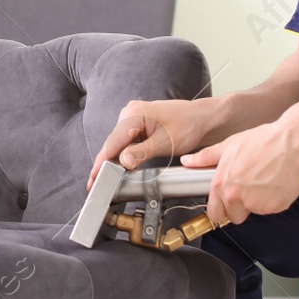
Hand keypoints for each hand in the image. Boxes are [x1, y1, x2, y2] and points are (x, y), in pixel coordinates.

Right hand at [87, 98, 224, 189]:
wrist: (204, 119)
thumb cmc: (189, 125)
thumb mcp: (166, 143)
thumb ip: (142, 152)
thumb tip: (123, 161)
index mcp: (134, 114)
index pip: (112, 142)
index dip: (101, 163)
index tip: (94, 179)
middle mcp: (129, 113)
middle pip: (112, 143)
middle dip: (105, 164)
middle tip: (97, 184)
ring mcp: (133, 118)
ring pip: (119, 144)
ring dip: (115, 161)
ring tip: (106, 179)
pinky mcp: (138, 124)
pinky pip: (127, 142)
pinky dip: (124, 155)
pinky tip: (121, 167)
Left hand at [184, 119, 298, 225]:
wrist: (291, 143)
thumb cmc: (263, 142)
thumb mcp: (228, 145)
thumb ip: (205, 157)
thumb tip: (187, 161)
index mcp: (222, 184)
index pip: (214, 213)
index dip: (220, 209)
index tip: (225, 205)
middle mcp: (236, 197)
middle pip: (234, 217)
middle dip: (240, 207)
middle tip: (249, 188)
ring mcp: (256, 205)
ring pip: (254, 212)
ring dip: (258, 202)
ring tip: (264, 180)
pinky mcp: (274, 207)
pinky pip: (271, 210)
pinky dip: (273, 201)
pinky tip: (275, 183)